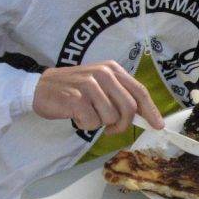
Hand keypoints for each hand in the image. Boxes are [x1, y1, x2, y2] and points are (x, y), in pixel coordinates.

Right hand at [32, 62, 162, 133]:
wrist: (40, 87)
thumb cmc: (74, 90)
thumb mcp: (100, 86)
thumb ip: (120, 96)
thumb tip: (144, 117)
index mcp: (113, 69)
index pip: (139, 91)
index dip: (151, 110)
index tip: (158, 125)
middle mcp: (104, 74)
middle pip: (129, 108)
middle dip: (123, 124)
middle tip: (111, 129)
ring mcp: (90, 85)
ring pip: (111, 118)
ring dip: (100, 124)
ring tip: (87, 114)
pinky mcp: (76, 98)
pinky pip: (93, 122)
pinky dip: (85, 125)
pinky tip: (76, 115)